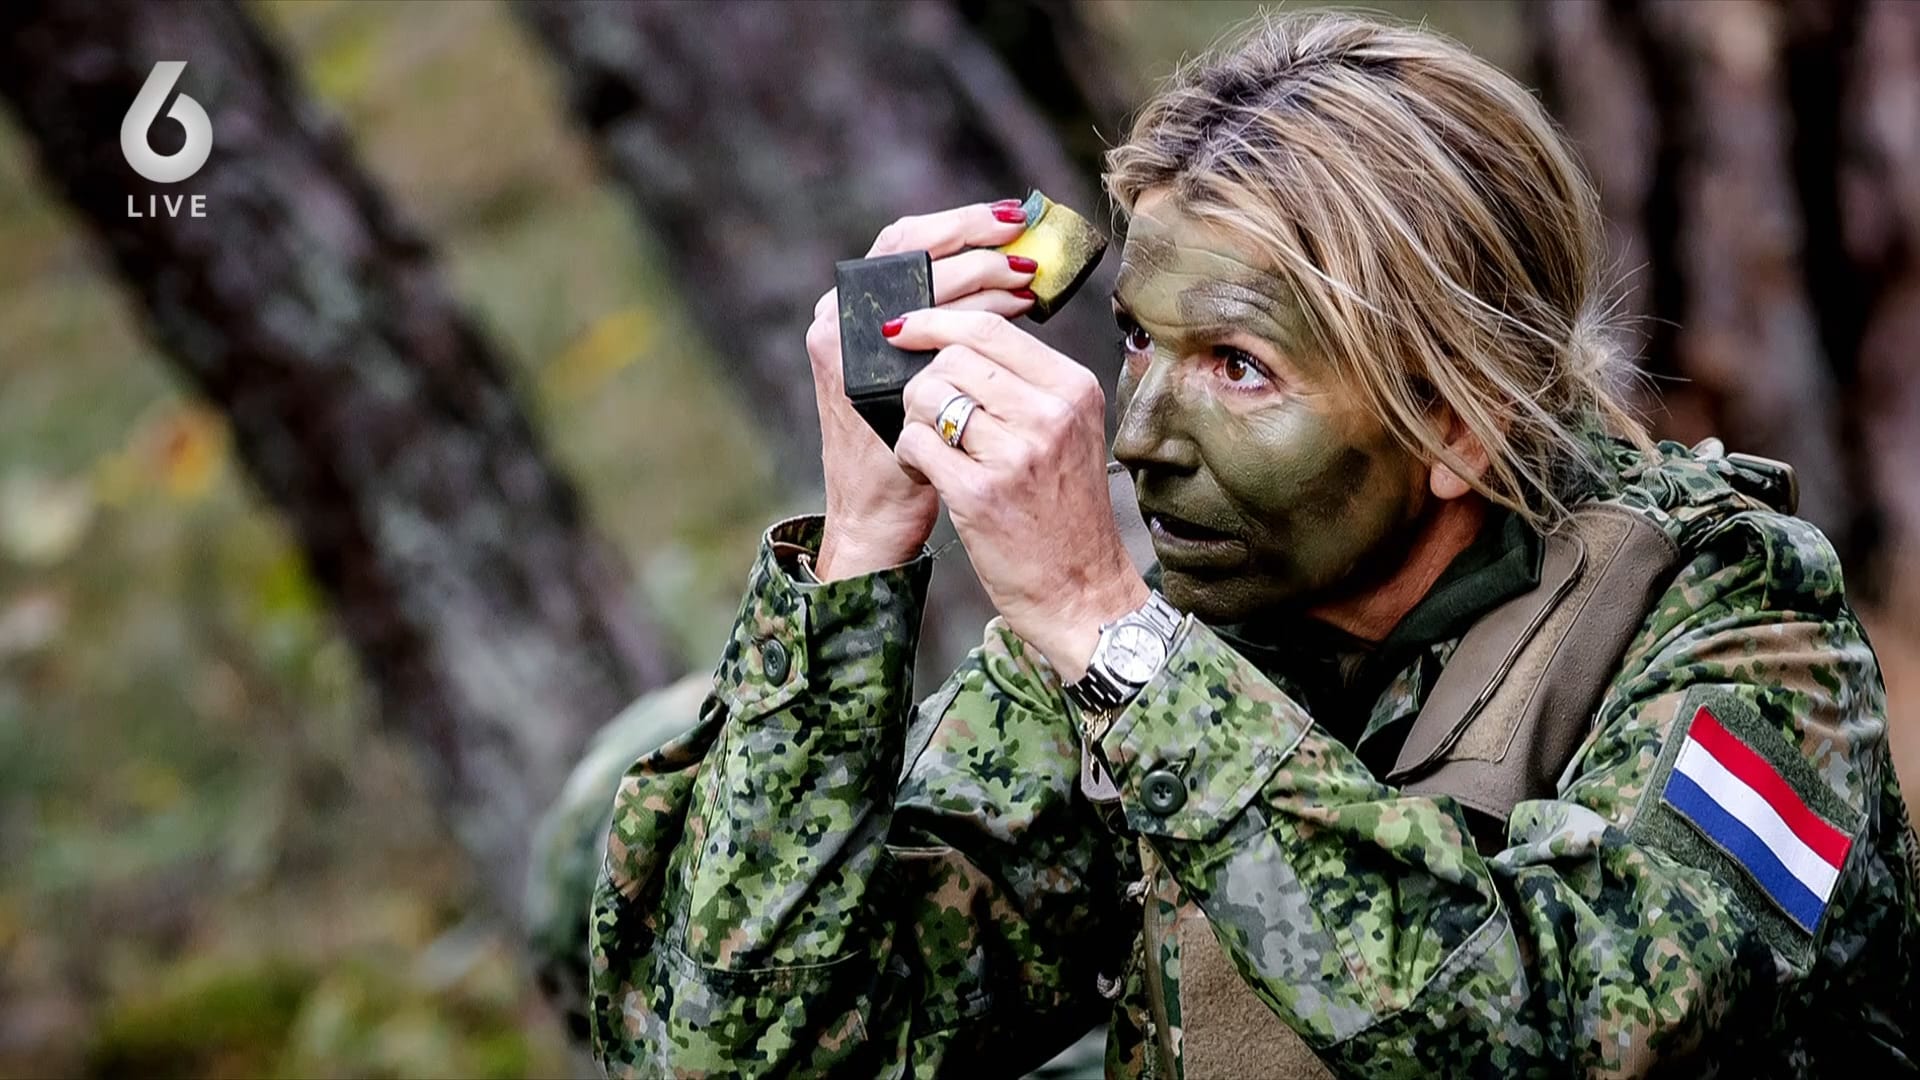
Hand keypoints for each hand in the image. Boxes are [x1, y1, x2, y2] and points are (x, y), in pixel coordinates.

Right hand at [805, 201, 1039, 578]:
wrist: (877, 512)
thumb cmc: (909, 440)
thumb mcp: (917, 371)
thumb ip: (943, 324)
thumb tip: (1010, 271)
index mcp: (847, 306)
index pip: (902, 240)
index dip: (956, 222)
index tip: (1010, 216)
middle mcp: (837, 317)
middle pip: (910, 250)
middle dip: (975, 237)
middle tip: (1024, 240)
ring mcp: (846, 345)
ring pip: (922, 281)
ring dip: (983, 271)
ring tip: (1028, 276)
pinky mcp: (863, 376)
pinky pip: (930, 328)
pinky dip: (978, 314)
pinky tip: (1015, 313)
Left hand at [888, 309, 1148, 679]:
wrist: (1080, 590)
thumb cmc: (1065, 512)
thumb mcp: (1070, 432)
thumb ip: (1027, 382)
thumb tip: (956, 335)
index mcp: (1073, 389)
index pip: (990, 328)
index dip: (937, 321)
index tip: (904, 327)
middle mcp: (1050, 415)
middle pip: (953, 358)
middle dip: (924, 381)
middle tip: (929, 416)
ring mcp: (1016, 454)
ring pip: (929, 396)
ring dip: (914, 418)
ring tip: (931, 447)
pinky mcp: (980, 493)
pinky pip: (916, 442)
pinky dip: (908, 454)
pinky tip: (924, 472)